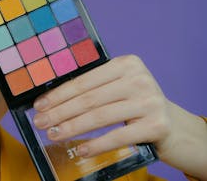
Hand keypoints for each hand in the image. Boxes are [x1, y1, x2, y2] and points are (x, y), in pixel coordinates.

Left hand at [33, 55, 206, 178]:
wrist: (173, 125)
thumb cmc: (135, 104)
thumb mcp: (117, 87)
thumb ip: (92, 87)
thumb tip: (50, 100)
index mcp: (126, 63)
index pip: (84, 80)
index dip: (59, 94)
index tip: (39, 105)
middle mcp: (139, 79)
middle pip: (89, 99)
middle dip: (60, 112)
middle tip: (40, 122)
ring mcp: (149, 102)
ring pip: (99, 117)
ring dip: (71, 128)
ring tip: (54, 135)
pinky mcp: (156, 125)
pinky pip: (117, 136)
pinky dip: (96, 144)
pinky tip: (80, 149)